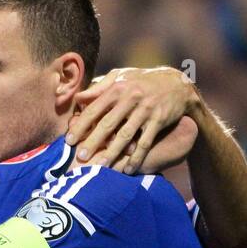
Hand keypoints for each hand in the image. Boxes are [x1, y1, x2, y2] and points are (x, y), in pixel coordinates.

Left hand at [66, 67, 198, 172]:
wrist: (177, 83)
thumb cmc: (142, 81)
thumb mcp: (121, 77)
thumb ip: (99, 87)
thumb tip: (78, 98)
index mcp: (117, 88)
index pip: (94, 109)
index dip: (80, 126)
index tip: (69, 141)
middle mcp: (131, 98)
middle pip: (107, 124)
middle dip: (92, 142)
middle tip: (80, 158)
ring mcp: (145, 110)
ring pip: (126, 135)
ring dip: (112, 153)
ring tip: (101, 166)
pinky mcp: (159, 120)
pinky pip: (145, 142)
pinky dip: (136, 157)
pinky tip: (128, 169)